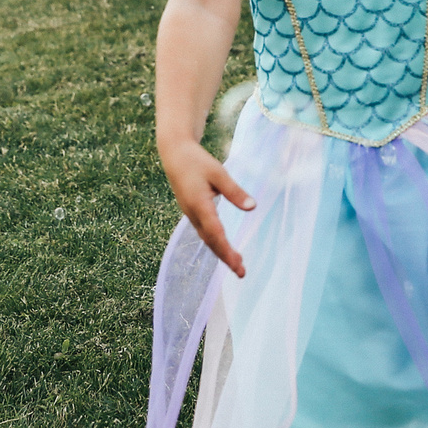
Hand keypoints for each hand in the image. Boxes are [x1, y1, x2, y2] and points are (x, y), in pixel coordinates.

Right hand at [159, 135, 253, 275]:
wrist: (175, 154)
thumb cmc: (197, 161)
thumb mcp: (218, 173)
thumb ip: (234, 191)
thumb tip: (252, 207)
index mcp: (199, 205)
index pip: (215, 234)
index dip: (227, 251)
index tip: (237, 264)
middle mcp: (193, 214)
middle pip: (211, 241)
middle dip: (226, 258)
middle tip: (241, 273)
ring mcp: (191, 214)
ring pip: (207, 238)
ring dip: (221, 252)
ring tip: (238, 265)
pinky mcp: (192, 212)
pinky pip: (204, 232)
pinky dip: (216, 243)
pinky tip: (225, 247)